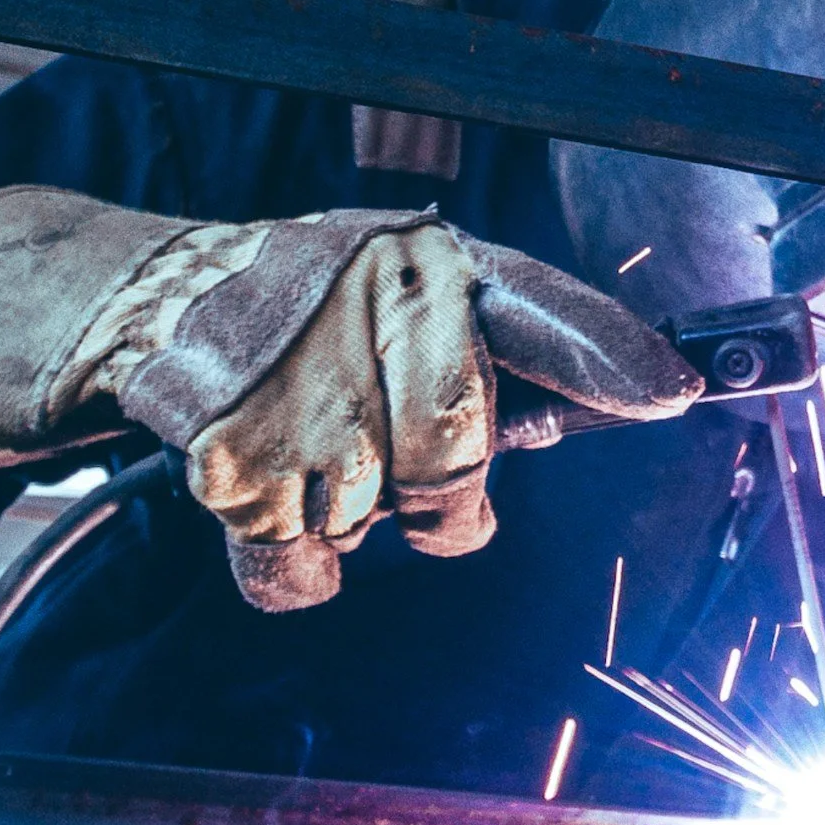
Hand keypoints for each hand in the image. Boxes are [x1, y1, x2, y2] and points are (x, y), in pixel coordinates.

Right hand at [0, 190, 701, 609]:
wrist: (145, 296)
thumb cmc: (310, 299)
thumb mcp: (405, 281)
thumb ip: (506, 337)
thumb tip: (639, 396)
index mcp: (433, 258)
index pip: (545, 307)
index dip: (613, 356)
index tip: (679, 394)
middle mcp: (375, 305)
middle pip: (462, 451)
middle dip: (447, 491)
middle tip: (414, 477)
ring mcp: (302, 381)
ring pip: (385, 515)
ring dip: (359, 514)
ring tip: (315, 445)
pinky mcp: (231, 454)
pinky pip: (301, 566)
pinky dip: (292, 562)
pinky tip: (270, 493)